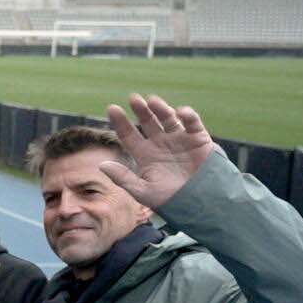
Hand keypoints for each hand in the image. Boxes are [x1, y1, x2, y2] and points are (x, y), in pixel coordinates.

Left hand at [103, 93, 218, 208]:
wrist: (201, 203)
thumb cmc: (171, 200)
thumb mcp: (143, 191)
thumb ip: (123, 178)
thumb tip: (101, 165)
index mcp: (145, 154)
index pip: (129, 135)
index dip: (120, 122)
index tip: (112, 108)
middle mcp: (160, 143)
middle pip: (147, 122)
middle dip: (140, 110)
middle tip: (133, 99)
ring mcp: (179, 139)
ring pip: (168, 119)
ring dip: (161, 109)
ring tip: (152, 101)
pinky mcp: (198, 138)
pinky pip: (192, 123)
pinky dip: (188, 116)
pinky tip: (180, 112)